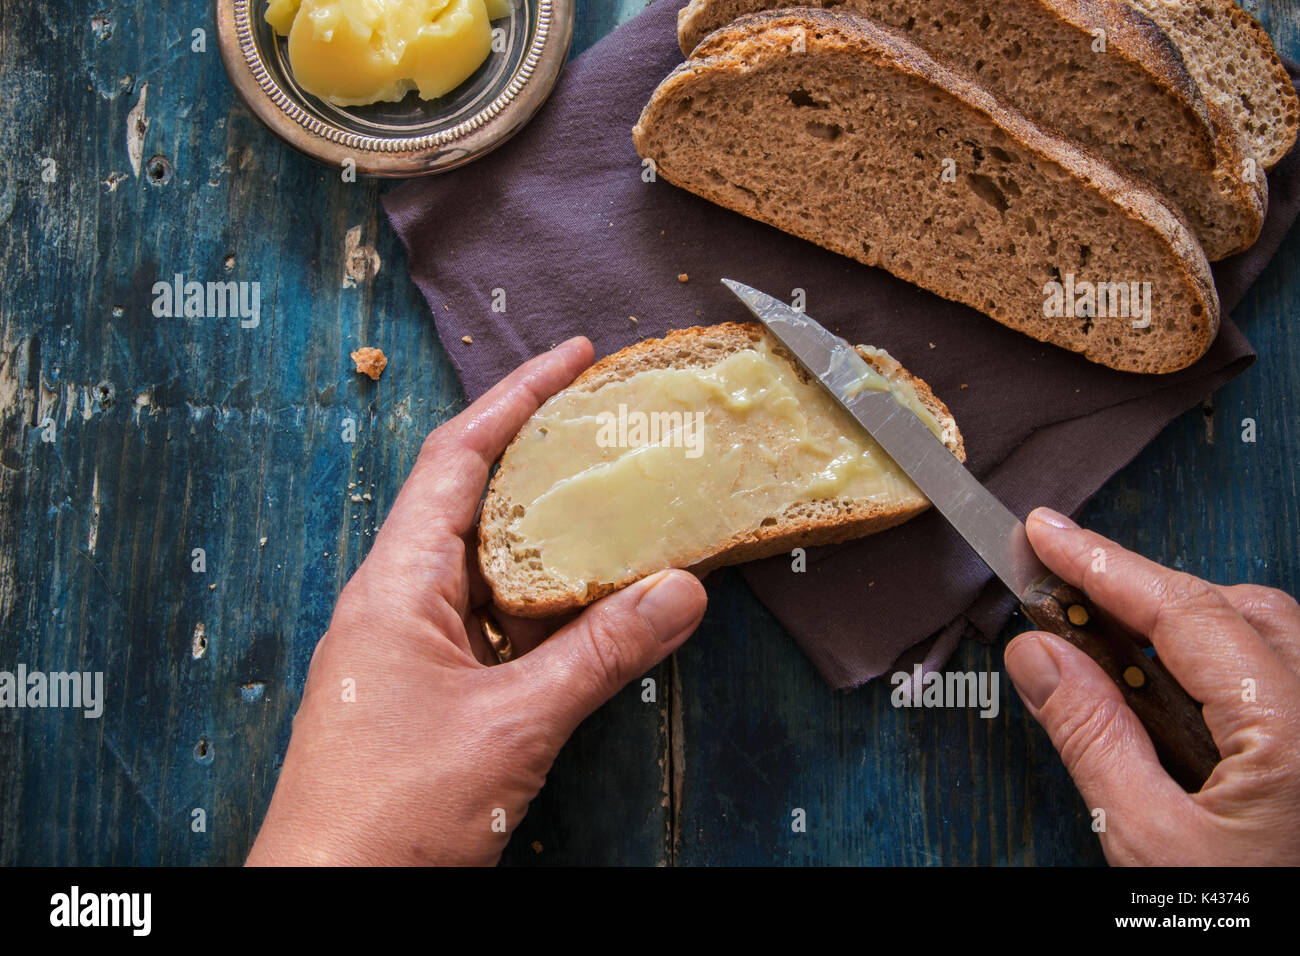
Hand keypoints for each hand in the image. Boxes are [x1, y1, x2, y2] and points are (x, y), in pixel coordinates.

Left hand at [246, 338, 707, 865]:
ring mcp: (410, 645)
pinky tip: (588, 597)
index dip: (515, 397)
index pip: (458, 457)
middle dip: (538, 451)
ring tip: (613, 496)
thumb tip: (681, 590)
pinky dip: (542, 596)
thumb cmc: (392, 814)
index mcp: (397, 584)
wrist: (328, 902)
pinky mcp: (428, 687)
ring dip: (545, 528)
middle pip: (473, 496)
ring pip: (486, 561)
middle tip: (609, 418)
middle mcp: (397, 600)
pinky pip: (492, 616)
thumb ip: (601, 655)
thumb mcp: (514, 727)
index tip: (571, 356)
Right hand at [1005, 507, 1299, 864]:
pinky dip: (1213, 664)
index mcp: (1295, 732)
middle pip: (1234, 608)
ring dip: (1181, 626)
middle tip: (1058, 591)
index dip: (1104, 564)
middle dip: (1142, 591)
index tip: (1045, 535)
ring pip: (1263, 633)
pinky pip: (1279, 673)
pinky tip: (1166, 693)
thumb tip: (1038, 654)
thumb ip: (1093, 739)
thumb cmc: (1253, 921)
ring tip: (1105, 646)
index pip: (1185, 612)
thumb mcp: (1151, 846)